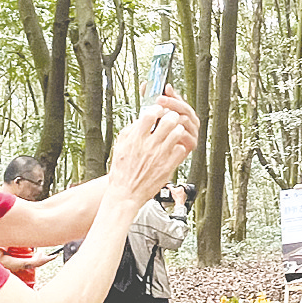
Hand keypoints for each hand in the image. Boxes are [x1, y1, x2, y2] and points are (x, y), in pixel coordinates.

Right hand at [107, 90, 199, 205]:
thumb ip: (131, 131)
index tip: (159, 109)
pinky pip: (181, 149)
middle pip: (168, 120)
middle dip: (171, 116)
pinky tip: (174, 148)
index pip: (150, 114)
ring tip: (175, 131)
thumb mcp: (120, 146)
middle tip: (171, 117)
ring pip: (177, 133)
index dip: (157, 108)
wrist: (126, 193)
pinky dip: (179, 146)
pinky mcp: (168, 166)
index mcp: (135, 138)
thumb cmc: (122, 171)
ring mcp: (160, 156)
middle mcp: (149, 145)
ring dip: (178, 129)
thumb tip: (141, 119)